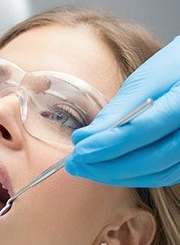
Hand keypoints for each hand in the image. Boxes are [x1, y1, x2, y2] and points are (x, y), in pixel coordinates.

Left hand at [66, 36, 179, 186]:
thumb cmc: (174, 68)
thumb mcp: (147, 80)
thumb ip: (118, 111)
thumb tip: (83, 138)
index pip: (143, 130)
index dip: (107, 145)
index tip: (78, 151)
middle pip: (151, 160)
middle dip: (106, 167)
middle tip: (74, 164)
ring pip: (156, 174)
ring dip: (116, 176)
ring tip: (85, 168)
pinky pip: (163, 175)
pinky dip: (132, 176)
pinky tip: (107, 170)